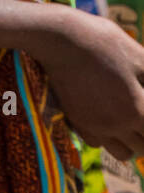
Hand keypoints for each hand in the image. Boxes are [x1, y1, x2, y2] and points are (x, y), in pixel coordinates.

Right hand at [32, 6, 143, 161]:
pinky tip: (107, 117)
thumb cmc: (101, 42)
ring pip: (123, 153)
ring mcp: (94, 125)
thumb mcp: (137, 55)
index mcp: (136, 109)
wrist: (58, 38)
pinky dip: (107, 137)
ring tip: (130, 122)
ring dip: (131, 142)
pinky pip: (98, 143)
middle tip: (142, 112)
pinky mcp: (77, 121)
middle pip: (143, 147)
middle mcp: (116, 124)